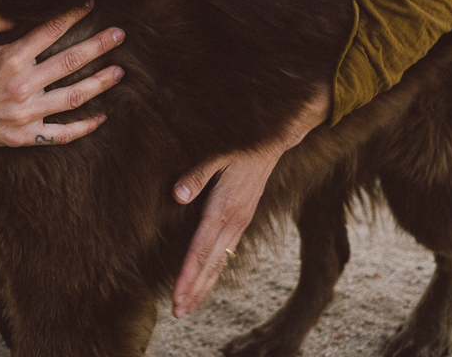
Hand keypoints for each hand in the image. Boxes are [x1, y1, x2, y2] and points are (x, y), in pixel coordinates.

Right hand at [0, 1, 124, 148]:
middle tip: (120, 35)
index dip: (72, 14)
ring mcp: (25, 113)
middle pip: (70, 61)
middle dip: (98, 45)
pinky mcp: (24, 135)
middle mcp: (22, 85)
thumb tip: (21, 9)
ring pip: (74, 97)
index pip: (51, 31)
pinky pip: (61, 134)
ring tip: (119, 71)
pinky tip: (101, 117)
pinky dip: (83, 127)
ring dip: (100, 82)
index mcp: (10, 57)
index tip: (89, 4)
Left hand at [169, 84, 330, 317]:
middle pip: (211, 264)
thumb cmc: (241, 143)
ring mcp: (241, 222)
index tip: (176, 298)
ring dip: (204, 286)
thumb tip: (177, 194)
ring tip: (187, 307)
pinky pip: (227, 252)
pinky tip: (206, 282)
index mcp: (225, 208)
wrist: (275, 138)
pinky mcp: (243, 219)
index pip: (201, 250)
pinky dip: (215, 271)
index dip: (187, 276)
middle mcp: (235, 221)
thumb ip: (198, 173)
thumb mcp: (218, 152)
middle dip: (194, 290)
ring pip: (221, 262)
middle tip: (177, 313)